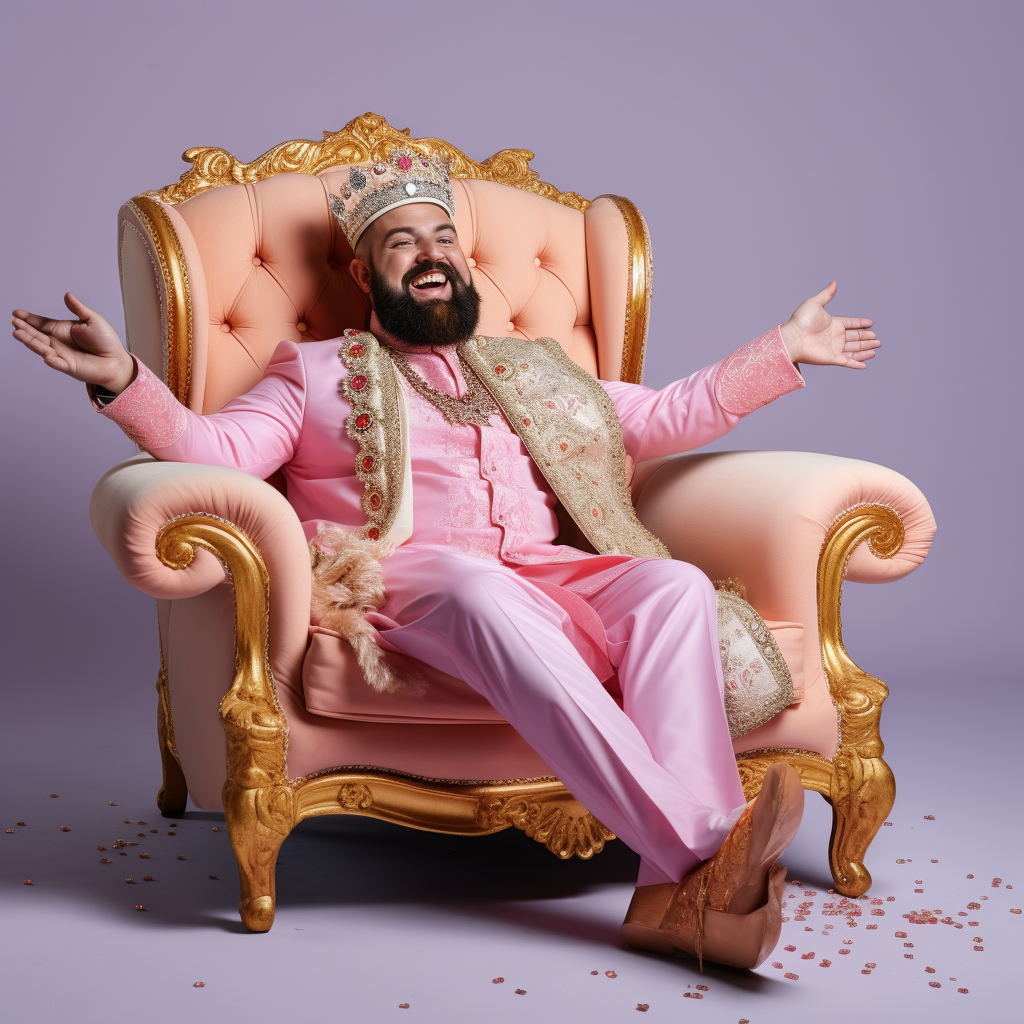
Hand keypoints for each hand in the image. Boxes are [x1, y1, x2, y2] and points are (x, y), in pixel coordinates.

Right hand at [12, 293, 134, 392]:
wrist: (116, 360)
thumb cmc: (106, 341)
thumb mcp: (93, 320)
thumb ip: (78, 309)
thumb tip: (67, 295)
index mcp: (62, 329)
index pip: (42, 323)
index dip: (29, 318)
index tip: (16, 313)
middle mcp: (58, 341)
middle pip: (37, 334)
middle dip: (25, 328)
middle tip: (14, 322)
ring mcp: (61, 354)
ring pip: (41, 347)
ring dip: (29, 341)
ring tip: (18, 333)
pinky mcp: (67, 366)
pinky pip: (55, 362)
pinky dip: (49, 357)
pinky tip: (43, 352)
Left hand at [779, 282, 879, 368]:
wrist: (792, 338)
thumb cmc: (801, 321)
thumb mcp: (815, 304)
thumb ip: (826, 295)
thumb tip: (834, 282)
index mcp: (833, 324)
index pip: (851, 324)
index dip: (861, 324)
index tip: (871, 323)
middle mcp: (835, 337)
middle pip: (855, 337)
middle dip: (866, 338)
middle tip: (877, 338)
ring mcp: (834, 348)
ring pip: (854, 349)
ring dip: (866, 349)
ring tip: (877, 347)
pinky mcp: (832, 358)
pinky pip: (848, 362)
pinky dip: (857, 363)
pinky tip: (865, 364)